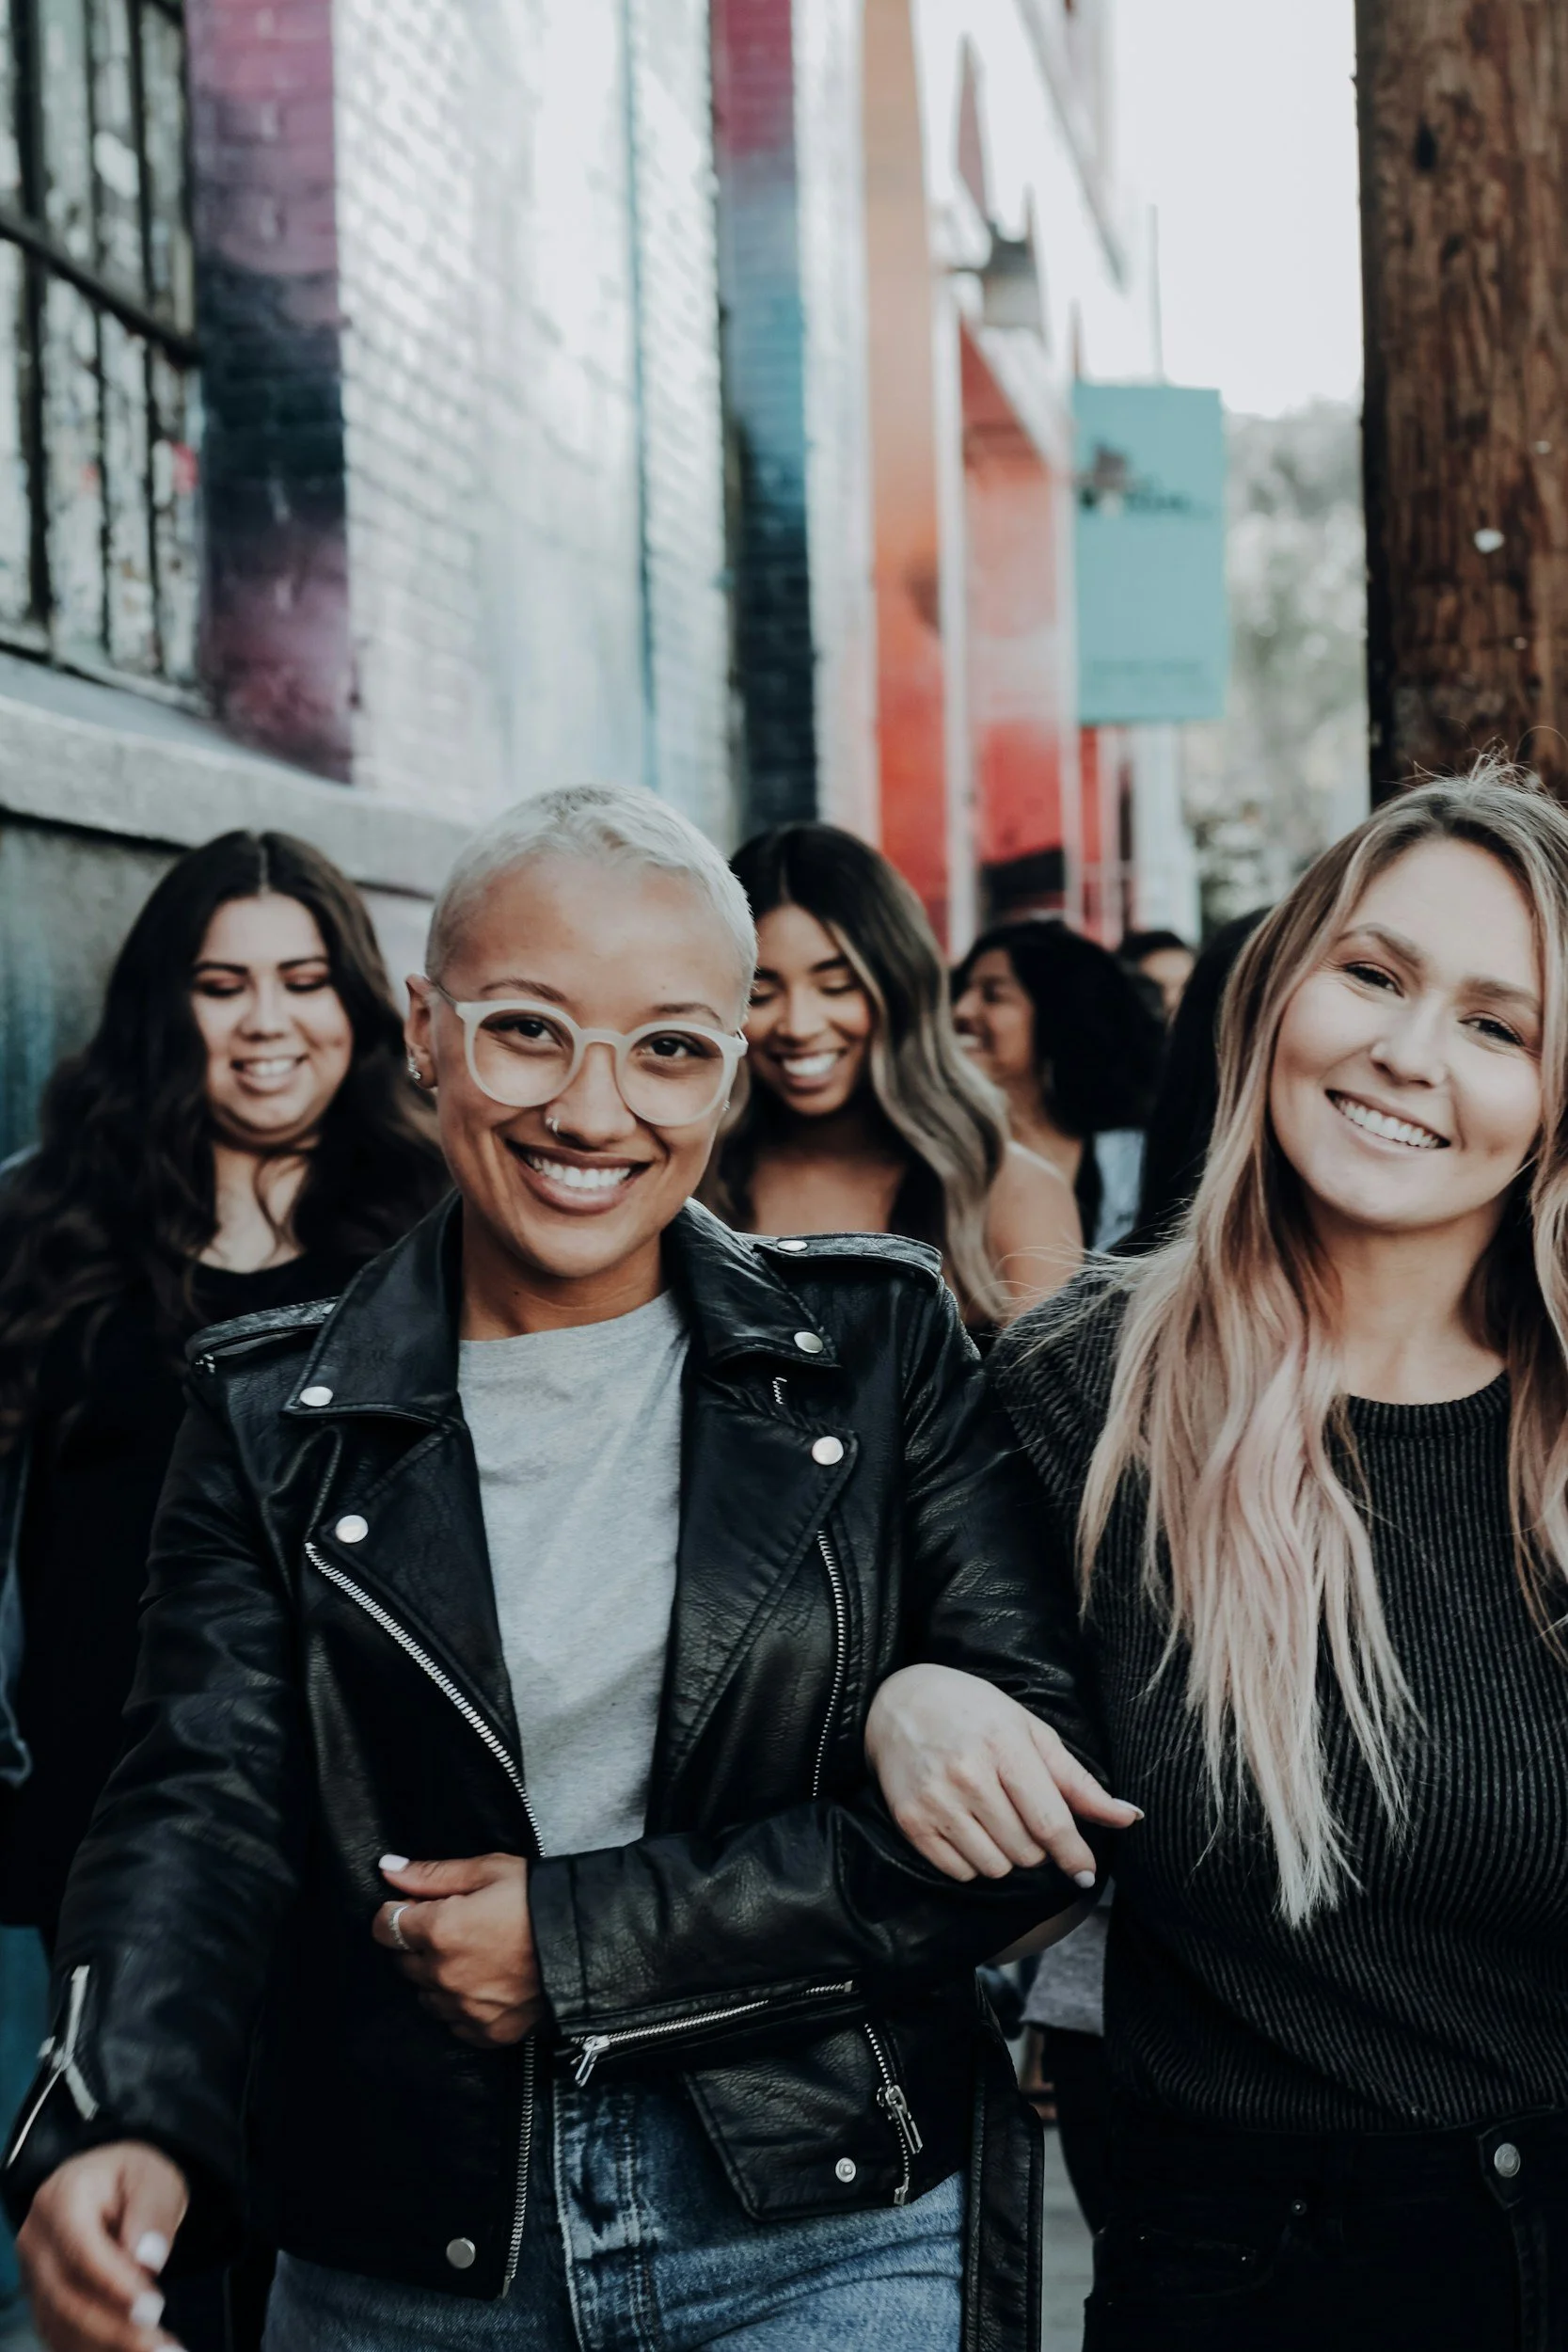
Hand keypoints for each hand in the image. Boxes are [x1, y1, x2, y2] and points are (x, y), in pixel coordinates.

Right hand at [20, 2140, 187, 2351]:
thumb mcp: (153, 2177)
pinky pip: (62, 2337)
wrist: (103, 2188)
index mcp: (60, 2200)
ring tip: (159, 2351)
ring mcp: (34, 2276)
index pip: (82, 2252)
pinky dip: (96, 2350)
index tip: (154, 2309)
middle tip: (163, 2347)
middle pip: (67, 2298)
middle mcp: (36, 2241)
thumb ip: (153, 2212)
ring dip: (109, 2348)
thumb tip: (149, 2260)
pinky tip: (134, 2351)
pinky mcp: (42, 2303)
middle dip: (115, 2330)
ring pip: (61, 2326)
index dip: (116, 2285)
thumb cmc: (130, 2180)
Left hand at [373, 1853, 542, 2045]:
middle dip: (419, 1942)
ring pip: (426, 1994)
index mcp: (440, 1930)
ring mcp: (464, 2009)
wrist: (591, 1943)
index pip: (385, 1926)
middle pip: (403, 1962)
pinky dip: (461, 2004)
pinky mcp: (486, 2032)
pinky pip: (453, 2022)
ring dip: (437, 1975)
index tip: (419, 1906)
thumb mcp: (490, 1871)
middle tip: (456, 1925)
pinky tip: (486, 1982)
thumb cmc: (541, 1899)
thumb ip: (432, 1875)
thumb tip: (387, 1870)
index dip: (399, 1911)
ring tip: (475, 1954)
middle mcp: (444, 1975)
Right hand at [865, 1663, 1140, 1883]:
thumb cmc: (975, 1712)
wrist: (898, 1702)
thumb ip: (1078, 1781)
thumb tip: (1129, 1816)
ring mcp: (936, 1800)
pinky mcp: (911, 1821)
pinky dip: (972, 1861)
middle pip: (1026, 1851)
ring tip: (993, 1818)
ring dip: (1005, 1855)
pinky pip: (959, 1872)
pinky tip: (967, 1827)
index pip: (1049, 1821)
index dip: (1074, 1854)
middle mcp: (968, 1775)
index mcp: (1004, 1746)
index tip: (1086, 1873)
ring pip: (995, 1867)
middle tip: (1021, 1814)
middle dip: (1036, 1845)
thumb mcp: (1030, 1732)